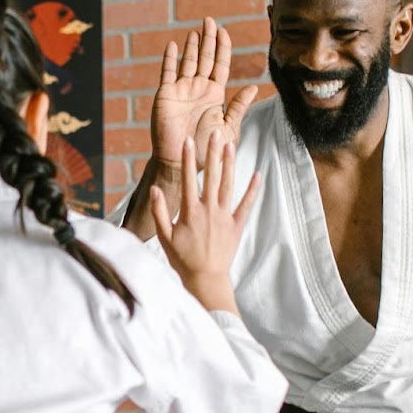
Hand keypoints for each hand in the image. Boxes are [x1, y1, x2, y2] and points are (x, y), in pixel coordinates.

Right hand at [149, 132, 261, 312]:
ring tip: (230, 145)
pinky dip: (252, 190)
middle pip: (211, 176)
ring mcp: (224, 217)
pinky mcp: (236, 226)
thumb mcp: (164, 237)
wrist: (205, 279)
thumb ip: (159, 212)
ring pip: (228, 185)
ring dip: (230, 165)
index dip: (187, 158)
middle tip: (215, 133)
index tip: (188, 140)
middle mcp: (209, 210)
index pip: (188, 179)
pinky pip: (246, 205)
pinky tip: (257, 175)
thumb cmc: (182, 259)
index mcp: (190, 212)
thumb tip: (155, 190)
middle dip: (212, 153)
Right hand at [151, 18, 257, 170]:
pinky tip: (174, 45)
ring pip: (188, 62)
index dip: (222, 48)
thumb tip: (254, 87)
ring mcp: (182, 90)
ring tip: (197, 29)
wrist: (183, 161)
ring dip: (192, 45)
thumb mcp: (228, 128)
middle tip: (210, 20)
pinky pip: (168, 72)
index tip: (224, 31)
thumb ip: (238, 107)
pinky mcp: (166, 95)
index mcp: (215, 95)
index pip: (220, 65)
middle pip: (205, 58)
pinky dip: (170, 58)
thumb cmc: (207, 149)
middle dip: (208, 39)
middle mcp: (199, 89)